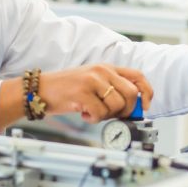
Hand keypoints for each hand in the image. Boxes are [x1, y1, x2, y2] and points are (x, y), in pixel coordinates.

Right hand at [39, 64, 153, 122]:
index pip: (137, 76)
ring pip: (117, 105)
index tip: (145, 106)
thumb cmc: (66, 89)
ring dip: (107, 115)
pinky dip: (94, 119)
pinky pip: (100, 112)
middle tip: (114, 115)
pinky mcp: (82, 92)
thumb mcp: (92, 82)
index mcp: (107, 67)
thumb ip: (111, 89)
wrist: (40, 89)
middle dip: (126, 110)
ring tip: (93, 113)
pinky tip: (84, 114)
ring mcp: (92, 80)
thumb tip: (132, 107)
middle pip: (131, 93)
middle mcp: (102, 71)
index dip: (147, 92)